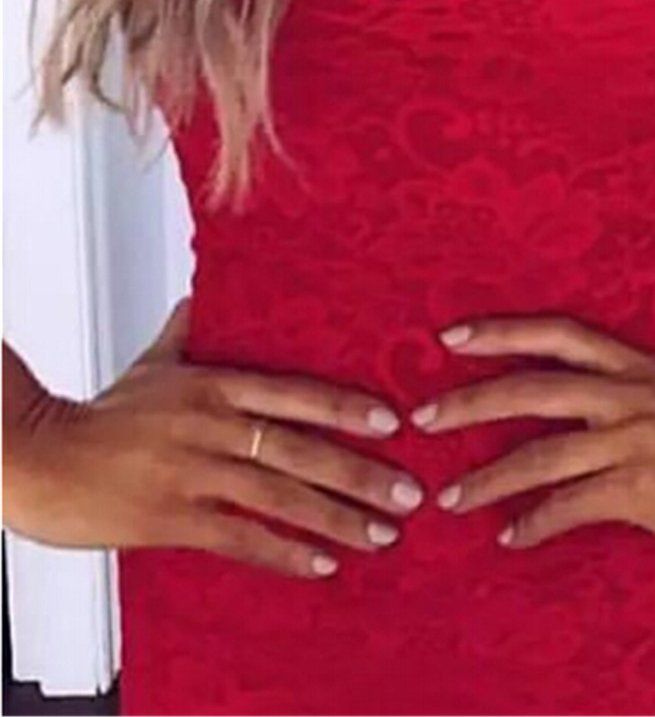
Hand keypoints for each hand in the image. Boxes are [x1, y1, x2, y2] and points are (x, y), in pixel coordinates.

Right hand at [3, 298, 423, 578]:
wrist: (41, 457)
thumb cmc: (101, 414)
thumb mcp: (154, 362)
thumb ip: (189, 331)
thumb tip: (203, 294)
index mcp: (214, 385)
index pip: (295, 393)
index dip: (347, 408)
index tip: (394, 423)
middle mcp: (212, 425)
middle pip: (300, 449)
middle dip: (361, 474)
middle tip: (409, 493)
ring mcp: (193, 472)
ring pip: (280, 496)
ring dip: (336, 518)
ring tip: (383, 534)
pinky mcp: (172, 518)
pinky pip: (240, 538)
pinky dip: (284, 552)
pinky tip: (322, 564)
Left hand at [410, 314, 654, 580]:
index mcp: (639, 367)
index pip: (559, 333)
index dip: (503, 332)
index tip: (449, 337)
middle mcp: (630, 397)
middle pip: (534, 389)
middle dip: (470, 402)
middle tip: (420, 420)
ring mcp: (635, 443)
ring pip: (542, 454)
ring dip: (488, 478)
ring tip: (448, 498)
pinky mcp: (642, 490)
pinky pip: (572, 505)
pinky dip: (536, 522)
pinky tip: (509, 537)